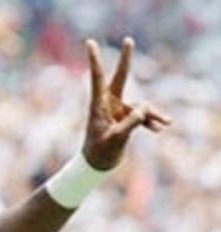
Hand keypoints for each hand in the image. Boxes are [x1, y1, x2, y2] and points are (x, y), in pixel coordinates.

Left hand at [82, 37, 170, 170]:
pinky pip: (141, 116)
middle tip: (129, 39)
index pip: (98, 78)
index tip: (91, 43)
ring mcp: (117, 110)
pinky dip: (151, 121)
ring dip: (152, 114)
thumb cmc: (100, 153)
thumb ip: (131, 124)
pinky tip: (160, 128)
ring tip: (165, 124)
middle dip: (126, 60)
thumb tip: (145, 107)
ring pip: (139, 105)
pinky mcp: (124, 119)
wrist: (96, 166)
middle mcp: (108, 104)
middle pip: (121, 78)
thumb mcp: (116, 139)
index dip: (96, 61)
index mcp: (98, 105)